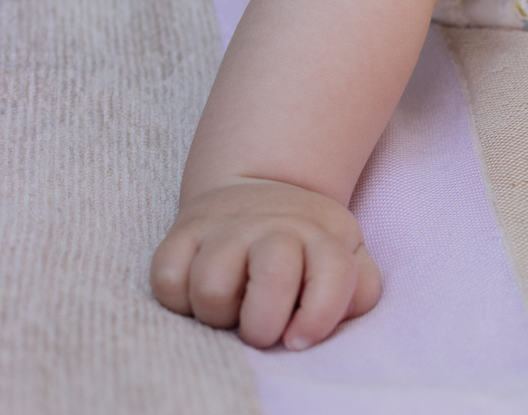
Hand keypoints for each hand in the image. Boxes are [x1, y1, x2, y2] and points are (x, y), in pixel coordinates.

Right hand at [151, 177, 381, 348]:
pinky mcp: (182, 231)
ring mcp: (226, 226)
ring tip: (230, 306)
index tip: (299, 339)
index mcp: (321, 234)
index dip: (318, 320)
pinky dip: (179, 297)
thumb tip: (338, 317)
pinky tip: (198, 290)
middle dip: (263, 325)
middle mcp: (274, 225)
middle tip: (261, 329)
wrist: (260, 188)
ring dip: (218, 314)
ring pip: (212, 289)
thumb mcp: (347, 254)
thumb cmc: (305, 242)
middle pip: (272, 279)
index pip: (332, 276)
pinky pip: (168, 279)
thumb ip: (359, 289)